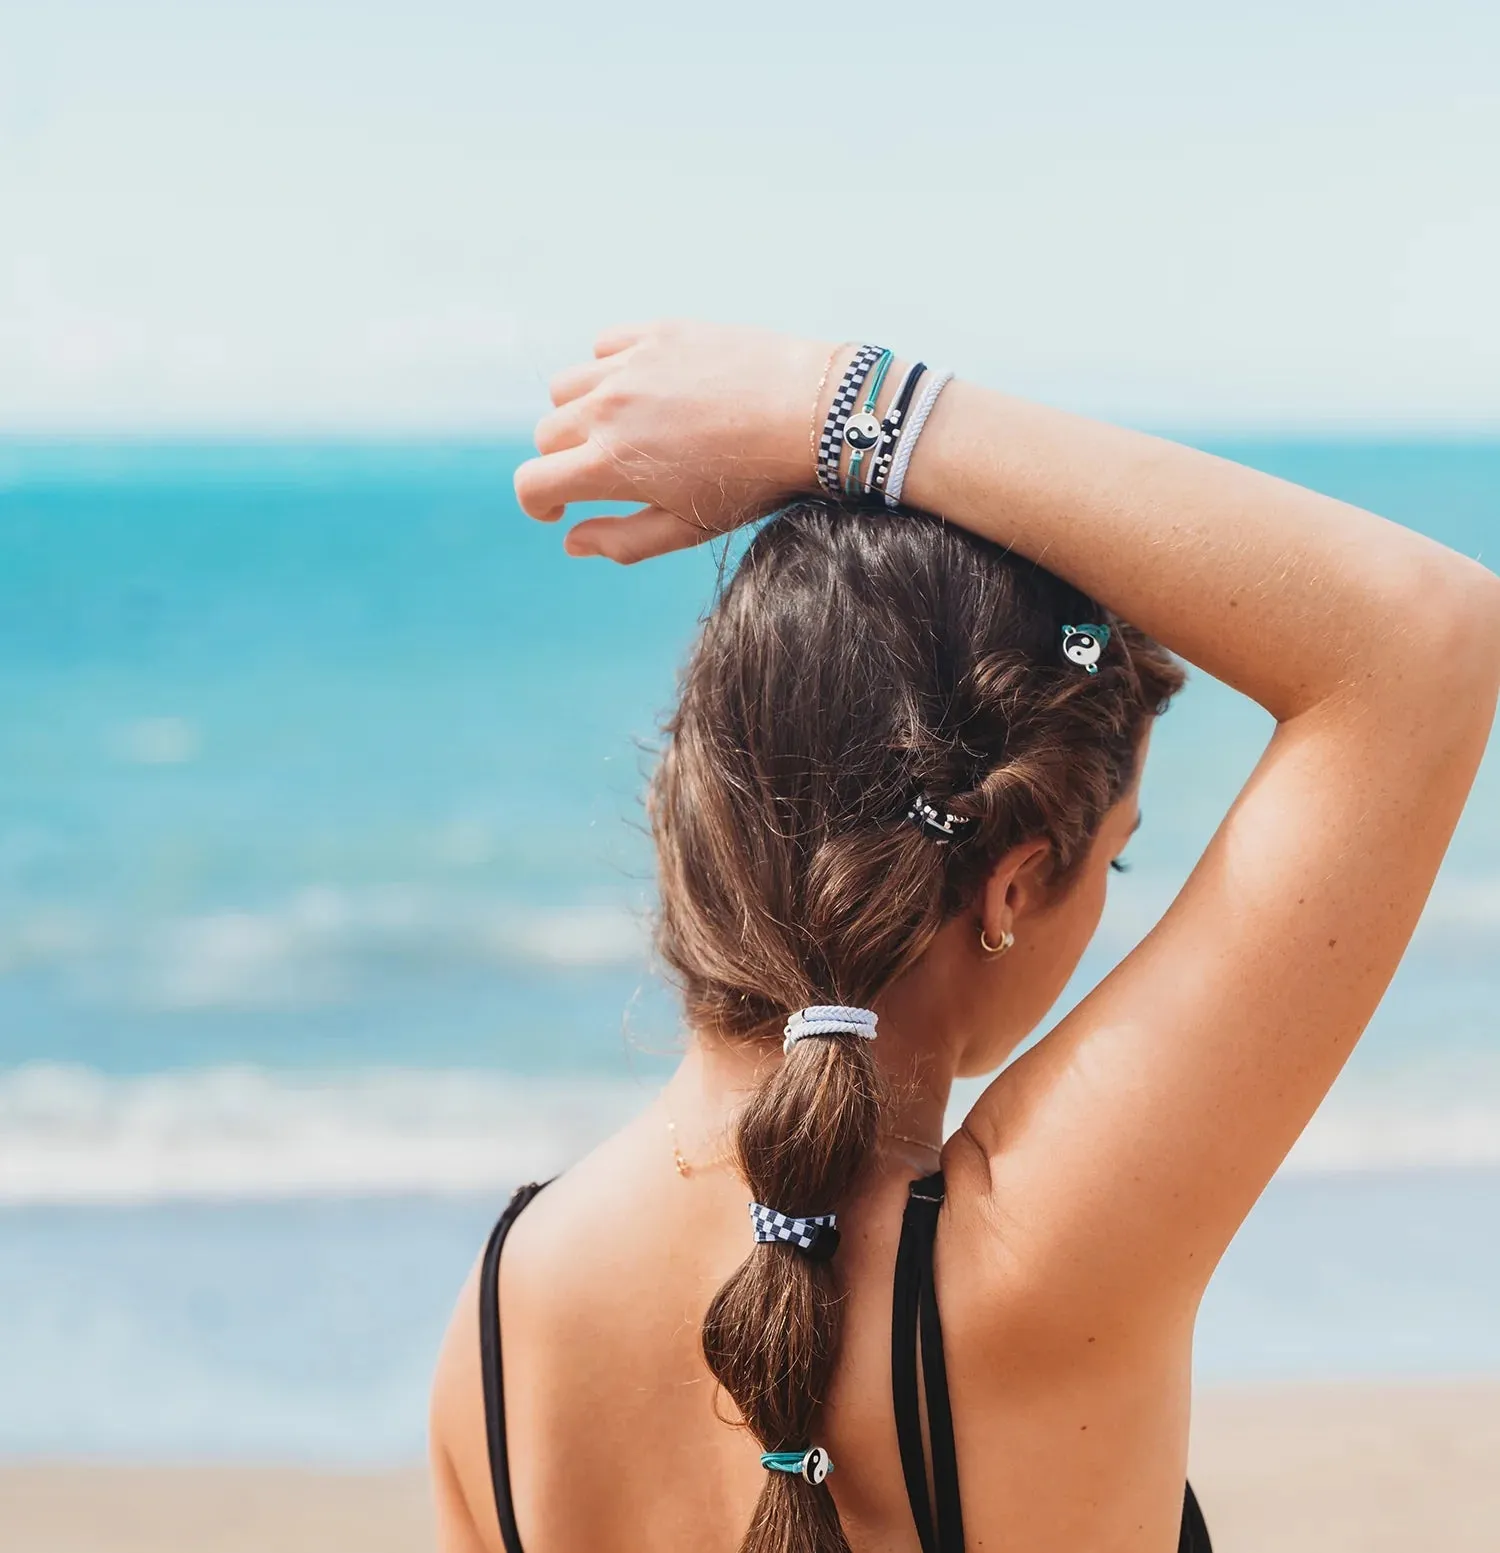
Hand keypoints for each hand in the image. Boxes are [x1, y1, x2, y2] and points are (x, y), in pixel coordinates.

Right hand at [515, 321, 835, 562]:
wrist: (812, 414)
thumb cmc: (752, 481)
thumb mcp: (687, 527)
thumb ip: (622, 540)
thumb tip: (571, 541)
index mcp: (611, 463)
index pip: (533, 482)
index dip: (536, 503)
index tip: (558, 510)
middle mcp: (609, 408)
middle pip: (547, 434)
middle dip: (563, 460)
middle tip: (602, 473)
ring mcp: (630, 365)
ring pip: (566, 387)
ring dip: (579, 412)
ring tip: (619, 429)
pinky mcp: (656, 332)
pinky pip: (604, 345)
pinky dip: (609, 368)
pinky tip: (642, 388)